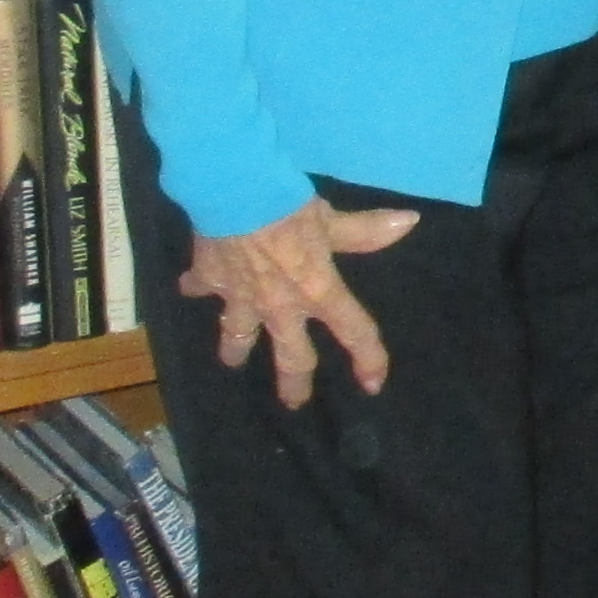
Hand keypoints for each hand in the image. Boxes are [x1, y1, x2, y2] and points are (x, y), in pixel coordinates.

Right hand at [179, 196, 418, 405]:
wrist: (233, 194)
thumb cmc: (288, 206)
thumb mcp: (331, 220)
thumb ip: (366, 230)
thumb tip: (409, 223)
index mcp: (317, 291)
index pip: (354, 332)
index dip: (368, 359)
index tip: (372, 384)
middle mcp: (280, 306)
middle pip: (291, 358)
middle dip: (293, 384)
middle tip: (294, 403)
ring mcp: (241, 298)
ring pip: (238, 337)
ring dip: (234, 350)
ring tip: (232, 359)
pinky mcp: (209, 279)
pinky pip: (199, 288)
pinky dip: (194, 288)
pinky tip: (188, 288)